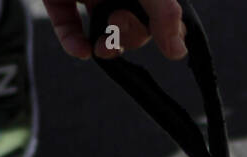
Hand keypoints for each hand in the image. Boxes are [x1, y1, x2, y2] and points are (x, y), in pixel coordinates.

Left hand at [43, 0, 185, 60]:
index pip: (162, 14)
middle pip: (133, 25)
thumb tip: (178, 53)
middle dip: (129, 35)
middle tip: (119, 25)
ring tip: (101, 47)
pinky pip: (67, 24)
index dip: (165, 31)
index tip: (166, 43)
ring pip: (102, 28)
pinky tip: (81, 50)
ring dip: (106, 45)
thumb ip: (164, 13)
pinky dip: (73, 40)